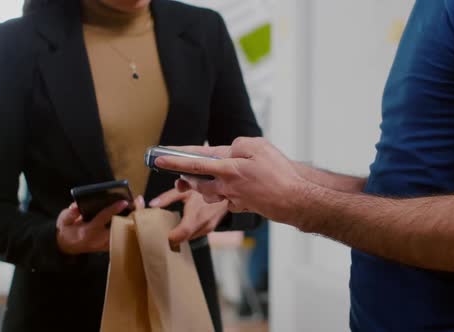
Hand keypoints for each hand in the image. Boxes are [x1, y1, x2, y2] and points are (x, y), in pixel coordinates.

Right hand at [56, 195, 144, 254]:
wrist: (67, 247)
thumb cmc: (67, 231)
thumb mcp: (63, 221)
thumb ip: (70, 214)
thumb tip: (76, 206)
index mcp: (88, 231)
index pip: (103, 218)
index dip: (113, 209)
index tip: (124, 201)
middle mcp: (100, 239)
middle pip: (121, 225)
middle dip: (131, 213)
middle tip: (138, 200)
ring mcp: (107, 243)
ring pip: (125, 230)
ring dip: (133, 217)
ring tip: (139, 203)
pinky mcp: (111, 244)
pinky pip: (125, 233)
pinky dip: (131, 223)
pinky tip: (136, 212)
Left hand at [149, 189, 228, 246]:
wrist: (228, 188)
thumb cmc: (207, 186)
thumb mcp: (185, 189)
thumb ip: (168, 198)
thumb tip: (152, 204)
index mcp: (196, 215)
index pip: (181, 235)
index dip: (170, 237)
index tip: (160, 234)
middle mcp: (203, 224)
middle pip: (184, 239)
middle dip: (173, 237)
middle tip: (162, 231)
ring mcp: (208, 227)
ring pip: (190, 238)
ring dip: (181, 235)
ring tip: (172, 227)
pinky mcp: (211, 228)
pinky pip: (196, 234)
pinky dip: (189, 232)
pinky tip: (184, 224)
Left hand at [155, 138, 305, 221]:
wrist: (295, 199)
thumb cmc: (279, 173)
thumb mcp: (259, 146)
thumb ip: (239, 145)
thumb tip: (230, 151)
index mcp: (228, 168)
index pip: (195, 162)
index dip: (175, 160)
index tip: (159, 158)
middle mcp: (227, 185)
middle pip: (198, 182)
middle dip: (186, 178)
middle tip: (179, 175)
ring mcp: (234, 198)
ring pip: (210, 193)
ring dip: (203, 187)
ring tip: (202, 181)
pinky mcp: (242, 206)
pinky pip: (227, 200)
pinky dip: (225, 194)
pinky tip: (235, 189)